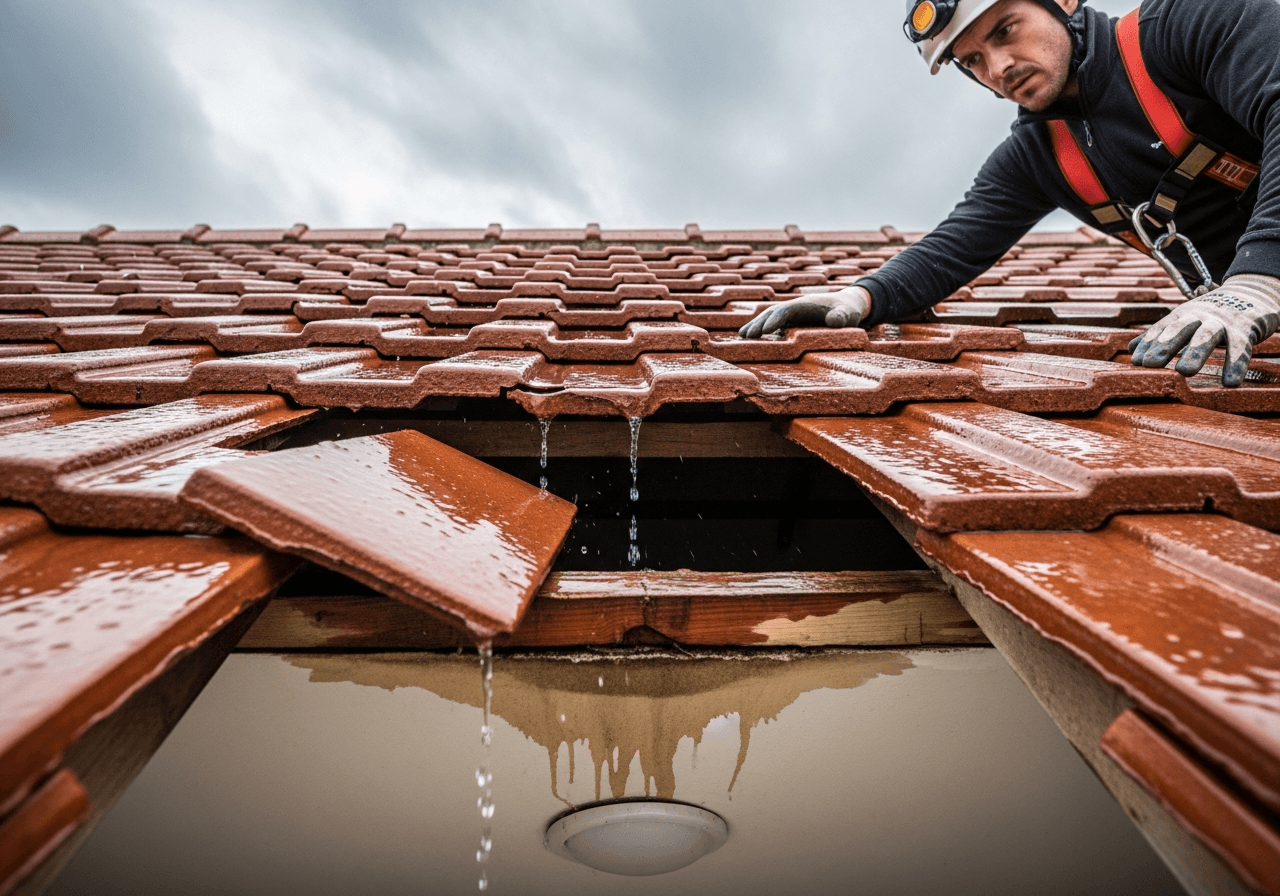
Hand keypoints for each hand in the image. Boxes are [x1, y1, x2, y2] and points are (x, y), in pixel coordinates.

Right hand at [737, 287, 870, 338]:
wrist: (848, 305)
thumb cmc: (849, 310)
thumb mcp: (850, 314)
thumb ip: (842, 317)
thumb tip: (834, 322)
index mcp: (806, 304)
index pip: (786, 310)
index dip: (774, 320)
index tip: (765, 332)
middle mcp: (795, 307)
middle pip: (772, 313)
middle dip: (758, 323)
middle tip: (745, 336)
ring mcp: (792, 314)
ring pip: (769, 317)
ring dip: (756, 325)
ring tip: (741, 336)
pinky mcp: (792, 322)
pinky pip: (773, 325)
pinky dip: (761, 330)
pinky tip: (752, 339)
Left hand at [1129, 274, 1279, 386]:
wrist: (1251, 294)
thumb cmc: (1209, 314)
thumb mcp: (1184, 320)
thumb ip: (1159, 334)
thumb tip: (1130, 349)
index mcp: (1182, 314)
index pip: (1161, 329)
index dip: (1148, 344)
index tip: (1136, 362)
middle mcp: (1199, 316)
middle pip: (1180, 329)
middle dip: (1164, 345)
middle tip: (1149, 364)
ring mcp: (1222, 322)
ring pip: (1207, 337)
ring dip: (1195, 353)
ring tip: (1183, 372)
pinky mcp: (1245, 330)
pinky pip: (1240, 349)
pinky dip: (1235, 366)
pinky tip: (1230, 383)